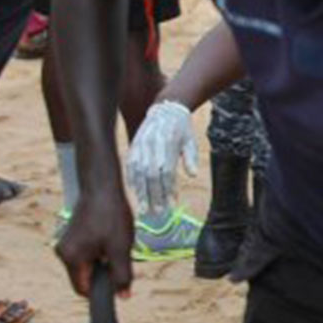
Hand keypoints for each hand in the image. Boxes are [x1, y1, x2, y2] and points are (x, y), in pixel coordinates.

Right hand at [57, 190, 135, 297]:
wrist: (103, 186)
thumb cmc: (111, 216)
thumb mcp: (120, 249)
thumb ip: (121, 275)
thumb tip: (123, 296)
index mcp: (71, 259)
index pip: (83, 289)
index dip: (101, 291)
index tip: (116, 284)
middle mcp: (63, 253)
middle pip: (85, 277)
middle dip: (104, 272)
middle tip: (118, 255)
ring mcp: (67, 244)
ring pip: (88, 265)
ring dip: (103, 260)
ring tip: (115, 243)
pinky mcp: (73, 236)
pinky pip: (87, 253)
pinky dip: (100, 251)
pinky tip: (110, 236)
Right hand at [127, 100, 196, 217]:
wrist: (166, 109)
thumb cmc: (181, 128)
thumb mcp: (191, 140)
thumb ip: (191, 157)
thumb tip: (193, 175)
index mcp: (167, 143)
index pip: (166, 171)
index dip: (168, 189)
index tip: (172, 204)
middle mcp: (151, 145)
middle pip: (151, 175)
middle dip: (154, 196)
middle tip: (157, 213)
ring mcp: (140, 146)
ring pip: (138, 173)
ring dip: (141, 193)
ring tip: (145, 209)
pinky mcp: (133, 146)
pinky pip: (130, 167)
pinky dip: (132, 181)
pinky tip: (136, 193)